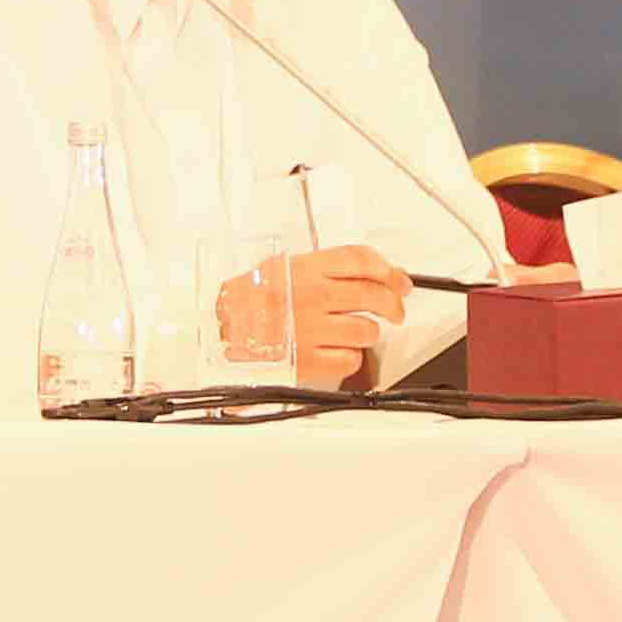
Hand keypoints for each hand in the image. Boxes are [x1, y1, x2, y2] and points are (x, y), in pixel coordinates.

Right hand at [221, 244, 411, 390]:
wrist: (221, 329)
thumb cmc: (252, 298)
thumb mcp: (285, 267)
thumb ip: (328, 267)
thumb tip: (375, 273)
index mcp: (306, 269)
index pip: (361, 261)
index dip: (390, 270)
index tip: (400, 280)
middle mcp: (311, 297)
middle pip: (374, 295)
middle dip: (394, 304)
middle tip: (396, 310)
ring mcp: (310, 330)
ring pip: (367, 331)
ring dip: (369, 333)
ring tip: (357, 331)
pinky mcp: (307, 361)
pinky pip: (350, 360)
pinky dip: (351, 357)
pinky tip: (339, 350)